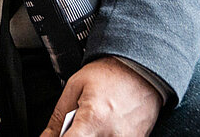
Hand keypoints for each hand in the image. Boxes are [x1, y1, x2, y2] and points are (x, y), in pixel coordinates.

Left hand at [40, 57, 160, 136]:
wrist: (142, 69)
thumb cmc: (111, 74)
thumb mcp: (75, 86)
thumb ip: (58, 116)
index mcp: (93, 119)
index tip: (60, 135)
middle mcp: (111, 135)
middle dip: (76, 135)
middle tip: (78, 124)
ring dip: (91, 134)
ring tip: (93, 122)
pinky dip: (105, 134)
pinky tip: (105, 124)